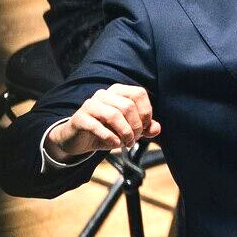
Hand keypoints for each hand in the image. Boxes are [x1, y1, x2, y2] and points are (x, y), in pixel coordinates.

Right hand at [45, 84, 160, 162]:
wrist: (79, 139)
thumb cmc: (107, 131)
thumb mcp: (128, 129)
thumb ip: (145, 128)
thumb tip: (157, 129)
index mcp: (118, 91)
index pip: (138, 93)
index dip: (146, 111)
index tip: (145, 127)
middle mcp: (104, 94)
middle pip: (127, 106)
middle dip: (135, 126)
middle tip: (135, 139)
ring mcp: (90, 105)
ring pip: (114, 115)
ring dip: (125, 133)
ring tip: (127, 143)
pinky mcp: (80, 118)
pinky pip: (97, 126)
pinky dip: (110, 137)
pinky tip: (115, 144)